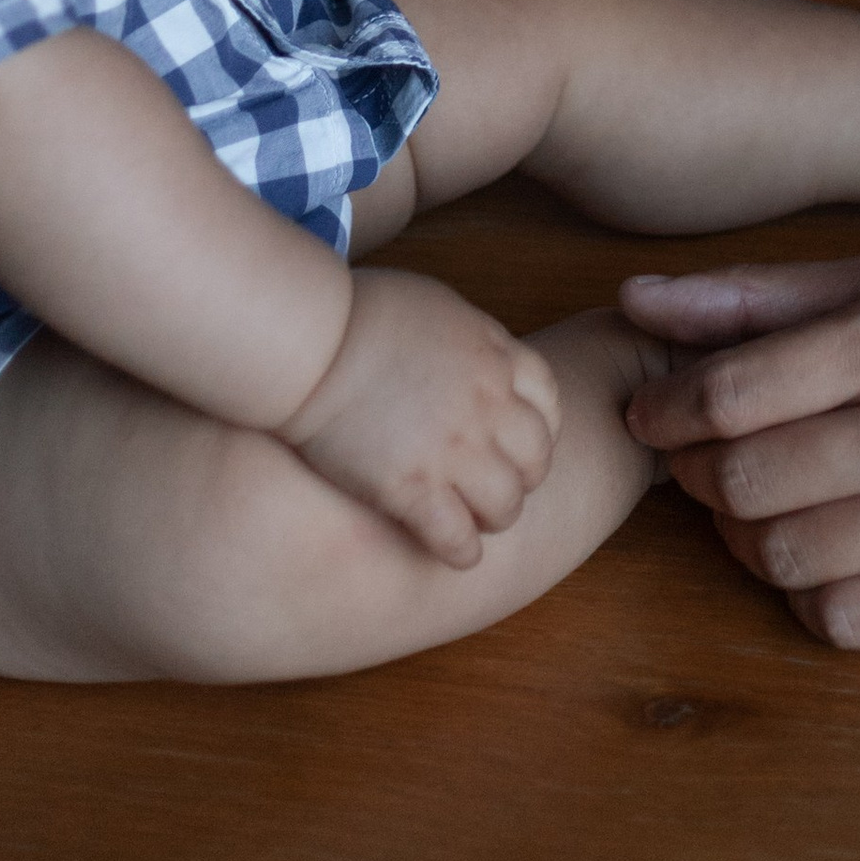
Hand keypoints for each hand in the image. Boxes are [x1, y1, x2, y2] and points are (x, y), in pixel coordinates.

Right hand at [282, 264, 562, 566]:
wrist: (312, 342)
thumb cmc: (359, 315)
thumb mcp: (438, 308)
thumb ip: (470, 341)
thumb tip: (472, 360)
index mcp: (494, 355)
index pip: (547, 403)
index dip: (538, 431)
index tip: (516, 446)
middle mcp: (487, 404)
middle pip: (536, 460)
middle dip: (521, 480)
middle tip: (493, 488)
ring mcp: (453, 449)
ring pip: (506, 507)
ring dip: (494, 518)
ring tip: (472, 521)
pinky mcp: (413, 488)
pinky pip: (459, 540)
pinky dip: (462, 552)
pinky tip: (451, 550)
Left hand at [620, 254, 859, 645]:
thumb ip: (773, 296)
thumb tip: (641, 301)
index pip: (732, 394)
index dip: (669, 414)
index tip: (654, 417)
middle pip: (745, 482)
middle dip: (698, 479)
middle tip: (701, 467)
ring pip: (786, 558)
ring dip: (749, 542)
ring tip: (764, 512)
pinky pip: (848, 620)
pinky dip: (812, 595)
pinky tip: (828, 556)